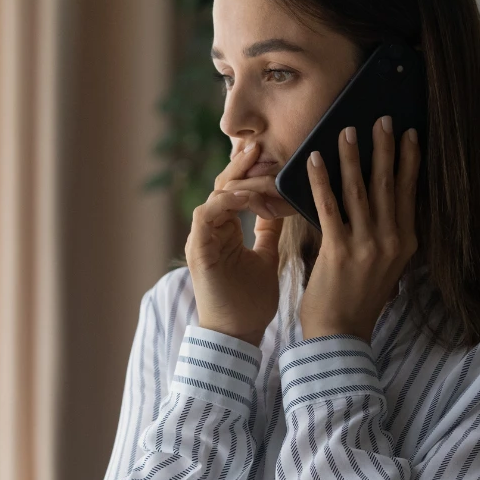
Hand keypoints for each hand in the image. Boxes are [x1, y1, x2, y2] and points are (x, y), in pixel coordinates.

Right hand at [185, 142, 284, 345]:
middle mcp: (210, 230)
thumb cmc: (251, 302)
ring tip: (263, 171)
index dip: (252, 172)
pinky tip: (248, 196)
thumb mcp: (266, 257)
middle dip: (243, 165)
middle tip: (261, 145)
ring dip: (240, 181)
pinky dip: (226, 202)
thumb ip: (268, 231)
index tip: (274, 156)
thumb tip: (280, 207)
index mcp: (225, 229)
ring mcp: (202, 238)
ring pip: (215, 195)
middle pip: (223, 185)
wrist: (238, 335)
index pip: (235, 189)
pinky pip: (207, 214)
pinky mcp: (199, 249)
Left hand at [299, 116, 420, 343]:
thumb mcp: (385, 267)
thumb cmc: (358, 299)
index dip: (410, 161)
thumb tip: (380, 201)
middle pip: (388, 185)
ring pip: (359, 190)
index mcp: (405, 243)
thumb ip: (386, 235)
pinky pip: (328, 206)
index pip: (409, 193)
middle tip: (383, 119)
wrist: (340, 335)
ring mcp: (366, 245)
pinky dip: (321, 180)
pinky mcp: (339, 250)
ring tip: (348, 130)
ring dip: (353, 157)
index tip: (411, 134)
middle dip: (386, 148)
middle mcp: (391, 241)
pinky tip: (314, 159)